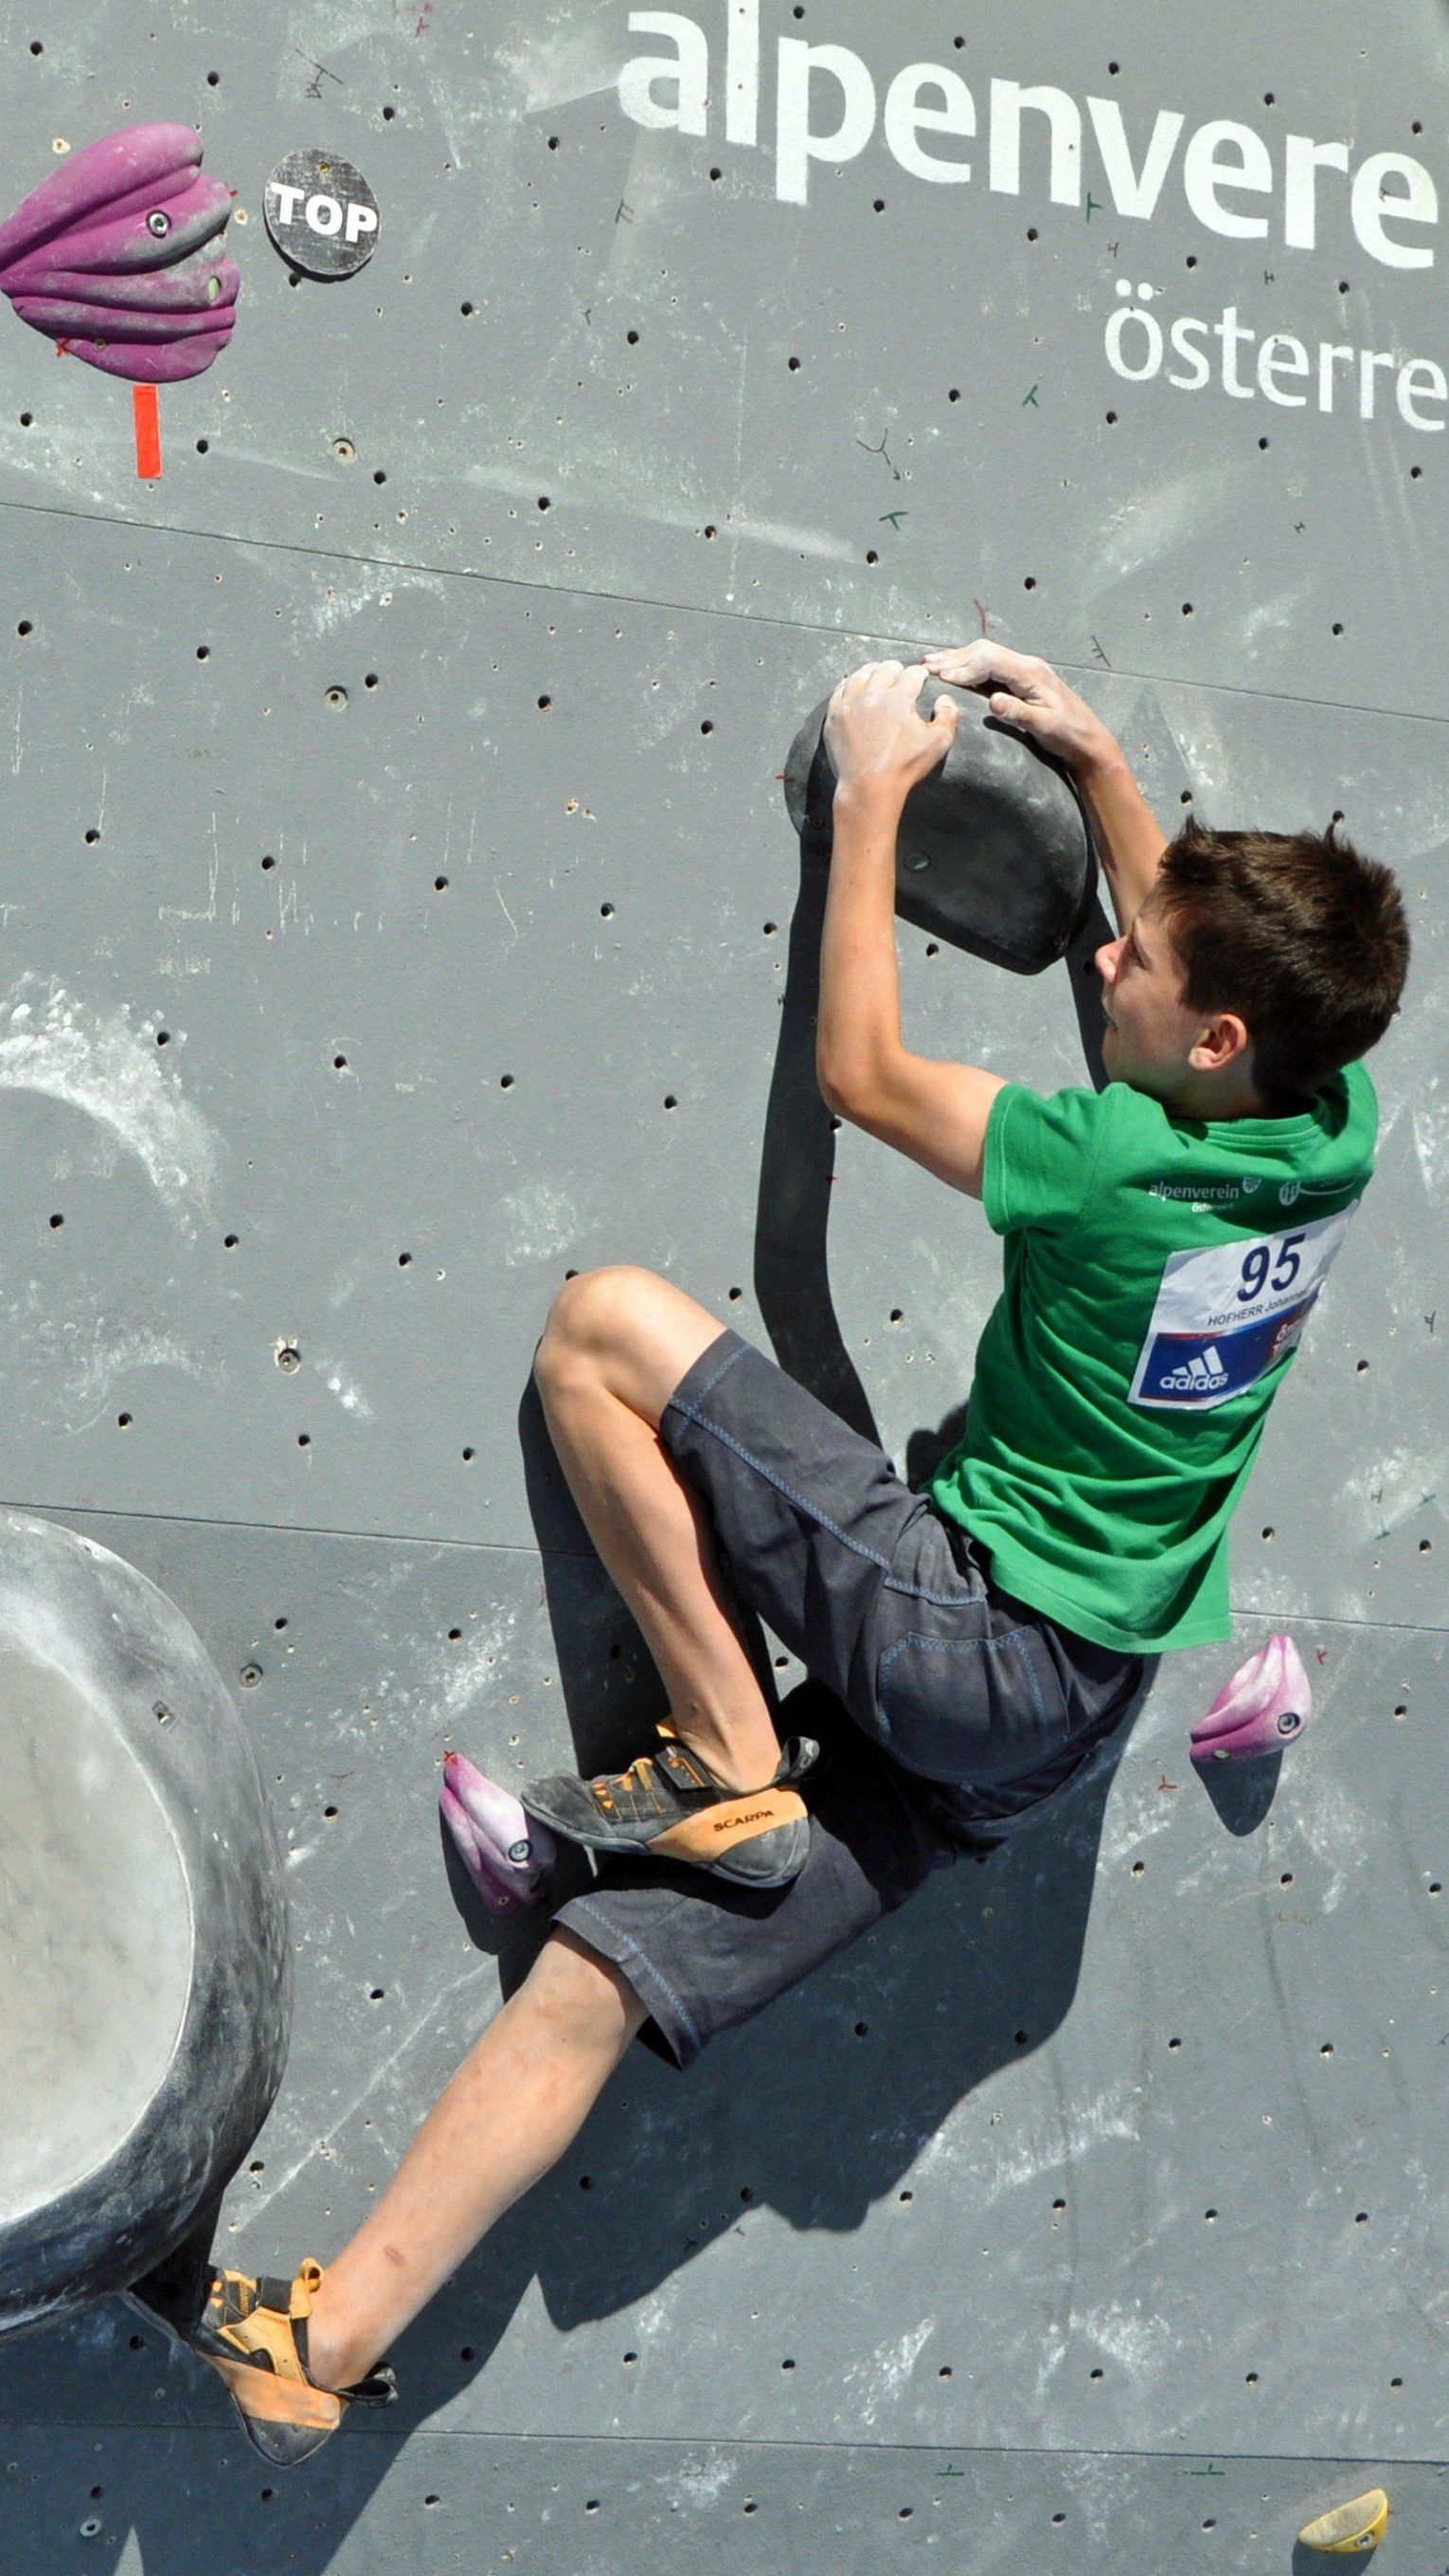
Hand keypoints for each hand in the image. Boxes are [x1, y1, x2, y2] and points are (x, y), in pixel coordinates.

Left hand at [824, 659, 958, 800]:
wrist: (869, 788)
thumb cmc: (904, 767)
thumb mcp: (938, 743)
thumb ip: (948, 716)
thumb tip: (945, 699)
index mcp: (899, 697)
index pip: (912, 674)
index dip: (919, 673)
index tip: (921, 676)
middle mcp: (872, 694)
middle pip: (884, 669)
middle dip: (895, 668)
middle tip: (898, 672)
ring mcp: (850, 704)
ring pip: (860, 675)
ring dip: (871, 671)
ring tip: (876, 672)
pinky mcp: (835, 716)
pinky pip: (839, 691)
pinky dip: (848, 684)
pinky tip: (852, 686)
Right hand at [921, 641, 1114, 774]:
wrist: (1087, 739)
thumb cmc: (1068, 734)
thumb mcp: (1044, 727)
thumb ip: (1018, 713)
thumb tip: (992, 701)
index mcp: (1030, 673)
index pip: (990, 660)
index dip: (964, 667)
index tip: (942, 677)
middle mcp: (1027, 665)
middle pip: (984, 651)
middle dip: (955, 658)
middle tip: (927, 666)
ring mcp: (1025, 669)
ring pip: (986, 655)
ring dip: (959, 658)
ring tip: (933, 663)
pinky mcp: (1022, 678)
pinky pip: (991, 664)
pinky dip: (969, 665)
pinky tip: (955, 670)